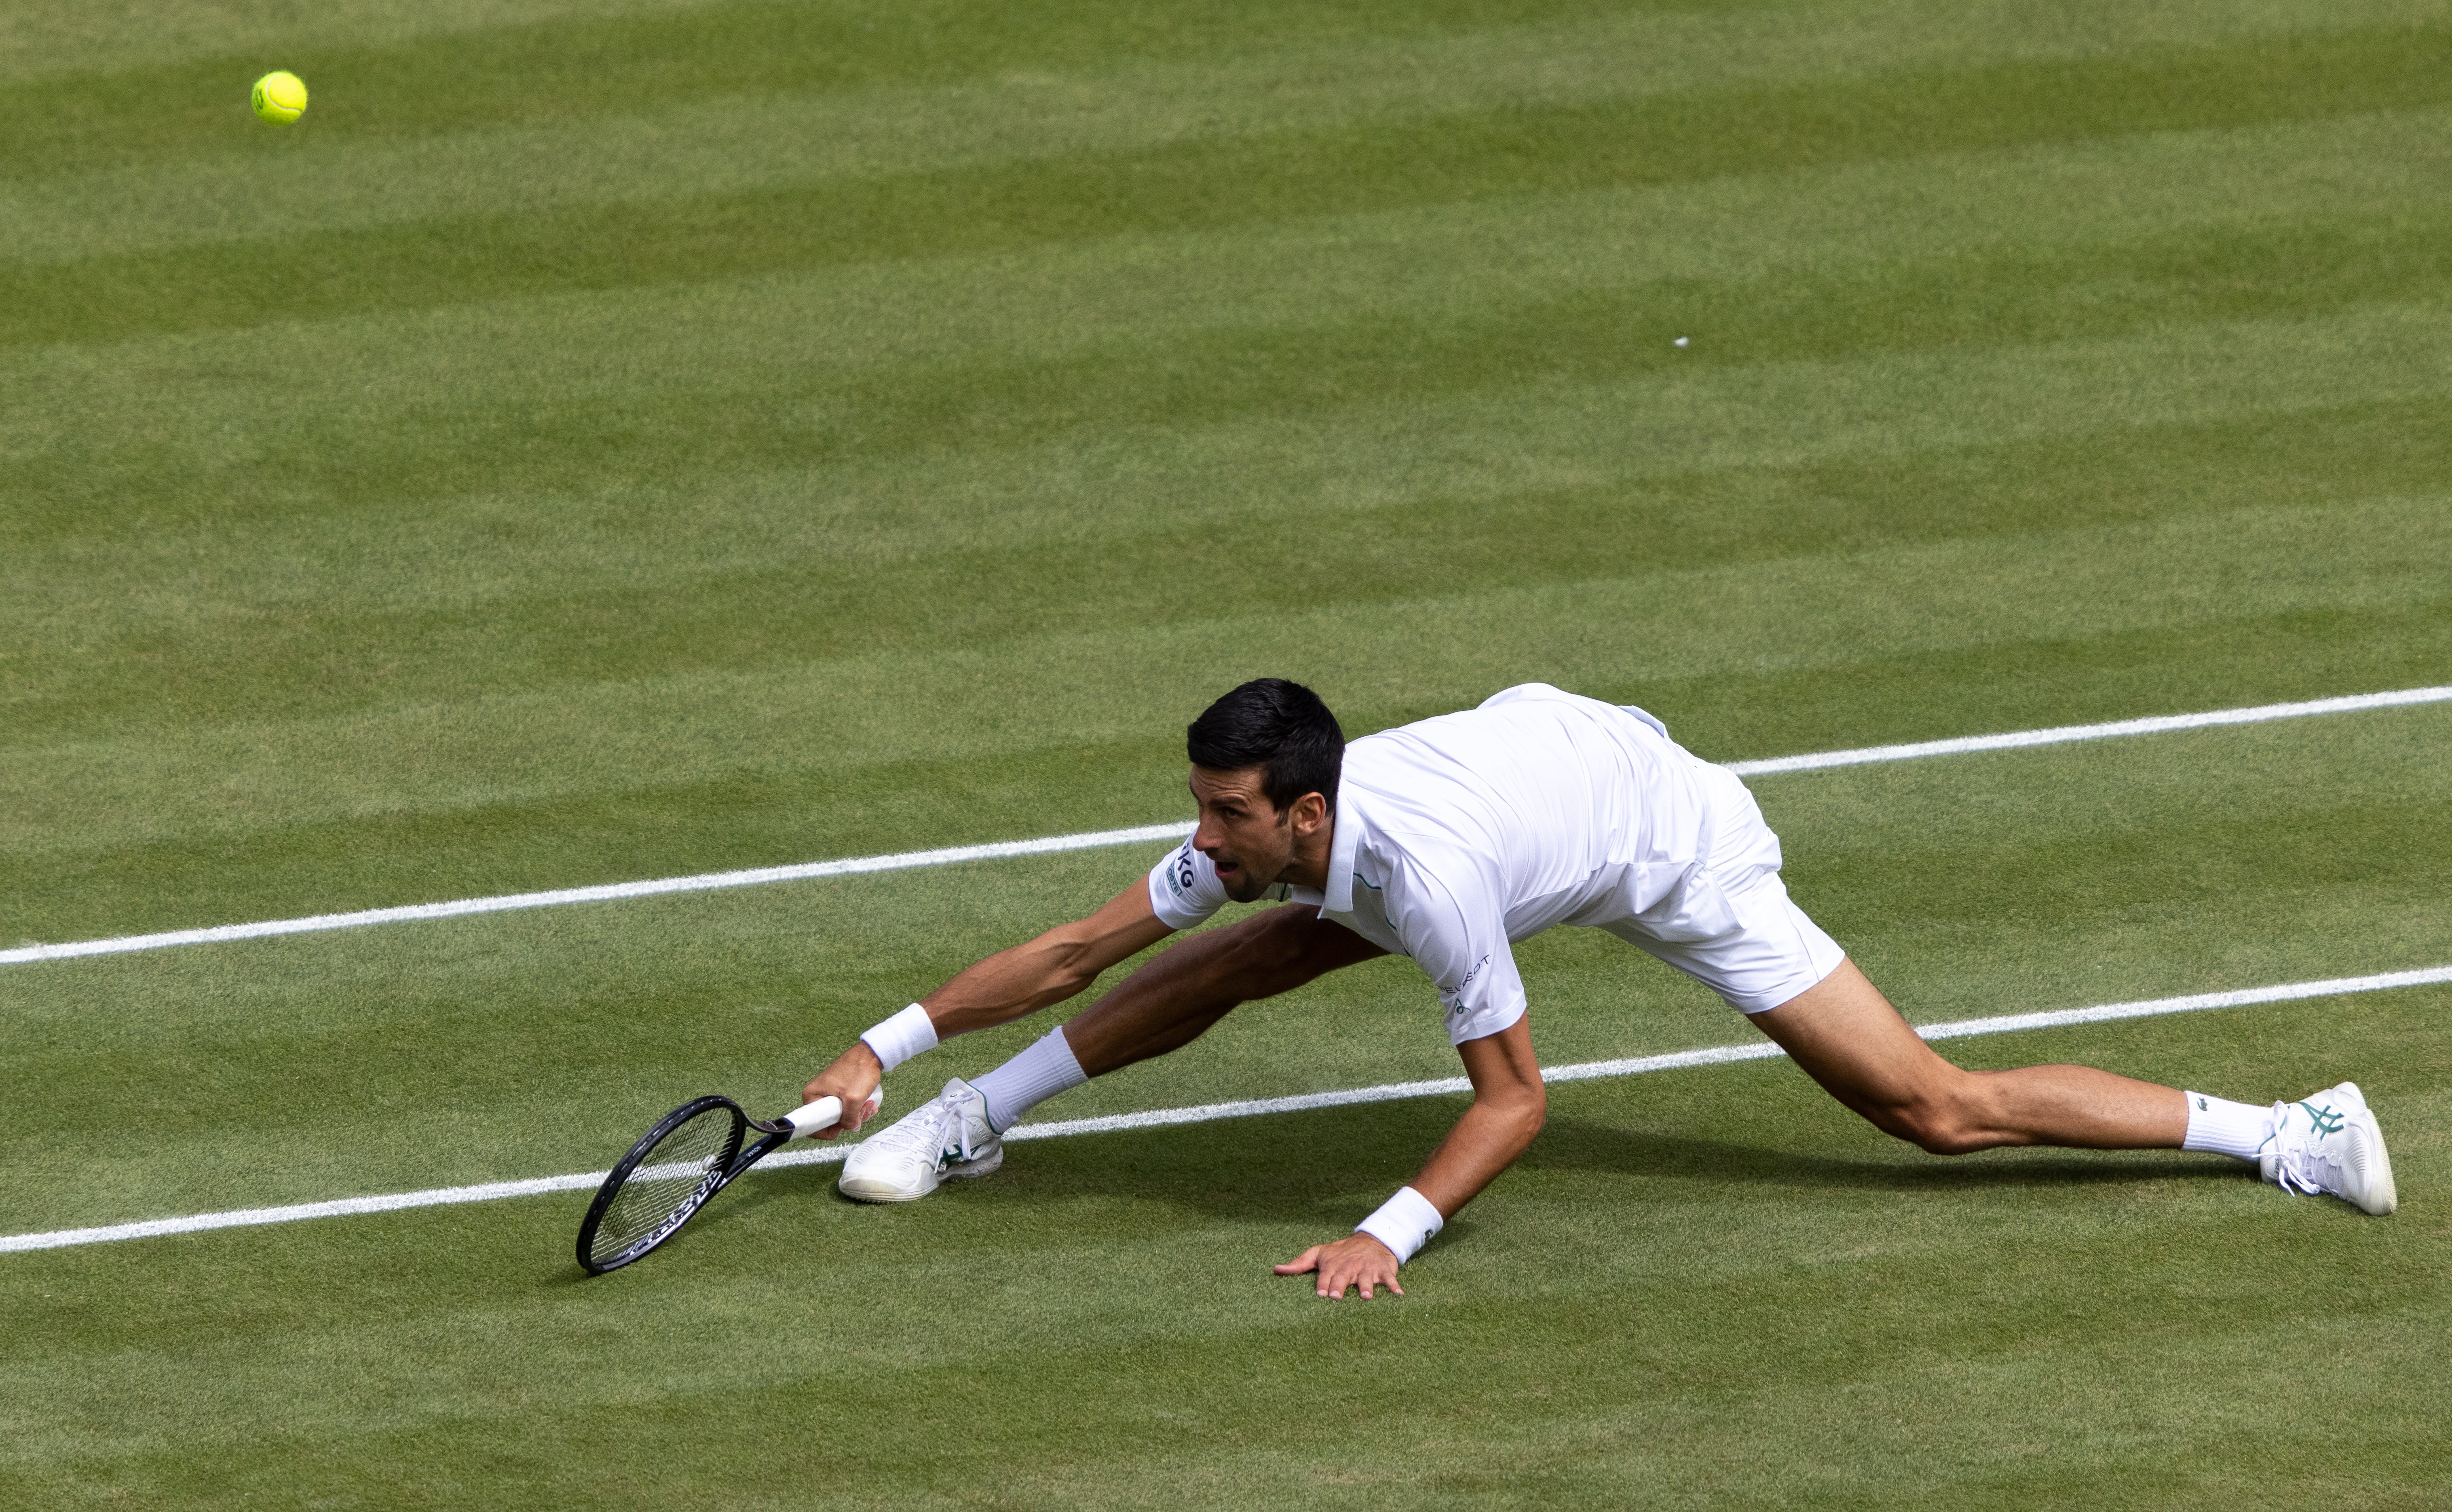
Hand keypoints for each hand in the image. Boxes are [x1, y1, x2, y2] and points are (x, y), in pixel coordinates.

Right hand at [800, 1043, 885, 1137]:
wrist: (870, 1054)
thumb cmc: (859, 1069)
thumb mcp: (854, 1098)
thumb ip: (850, 1119)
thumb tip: (851, 1128)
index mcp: (812, 1095)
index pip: (813, 1125)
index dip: (829, 1130)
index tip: (843, 1125)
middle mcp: (817, 1096)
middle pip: (829, 1122)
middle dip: (849, 1121)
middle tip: (861, 1112)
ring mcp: (829, 1094)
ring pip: (841, 1117)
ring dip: (857, 1115)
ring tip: (868, 1105)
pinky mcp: (839, 1093)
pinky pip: (847, 1109)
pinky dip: (858, 1110)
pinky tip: (869, 1104)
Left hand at [1274, 1233, 1404, 1298]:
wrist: (1371, 1239)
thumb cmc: (1341, 1252)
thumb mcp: (1319, 1253)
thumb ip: (1299, 1264)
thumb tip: (1275, 1270)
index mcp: (1332, 1265)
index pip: (1326, 1276)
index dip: (1323, 1285)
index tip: (1320, 1295)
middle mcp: (1349, 1267)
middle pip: (1343, 1277)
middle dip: (1339, 1286)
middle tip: (1336, 1297)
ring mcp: (1367, 1269)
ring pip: (1366, 1278)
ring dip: (1366, 1287)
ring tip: (1366, 1297)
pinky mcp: (1383, 1270)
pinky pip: (1389, 1279)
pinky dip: (1394, 1286)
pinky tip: (1398, 1295)